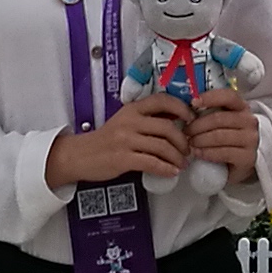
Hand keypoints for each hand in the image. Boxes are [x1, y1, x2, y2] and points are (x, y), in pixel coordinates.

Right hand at [47, 97, 192, 188]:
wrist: (80, 155)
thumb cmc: (106, 140)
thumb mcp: (125, 121)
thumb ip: (147, 119)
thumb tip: (176, 120)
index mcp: (132, 109)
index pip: (162, 100)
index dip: (181, 108)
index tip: (191, 118)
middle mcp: (130, 122)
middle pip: (167, 127)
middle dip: (183, 141)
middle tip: (188, 149)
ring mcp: (126, 140)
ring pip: (162, 146)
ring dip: (177, 157)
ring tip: (181, 163)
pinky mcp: (123, 158)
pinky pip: (152, 163)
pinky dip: (166, 168)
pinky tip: (171, 172)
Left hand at [186, 83, 261, 173]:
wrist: (242, 162)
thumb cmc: (228, 138)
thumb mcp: (223, 122)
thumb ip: (210, 113)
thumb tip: (187, 109)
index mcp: (242, 107)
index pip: (228, 96)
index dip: (210, 97)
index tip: (193, 103)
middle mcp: (249, 121)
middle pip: (218, 119)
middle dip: (197, 125)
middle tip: (186, 131)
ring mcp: (250, 140)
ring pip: (219, 136)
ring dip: (200, 140)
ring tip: (190, 143)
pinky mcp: (247, 157)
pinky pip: (222, 153)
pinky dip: (206, 152)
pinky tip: (197, 153)